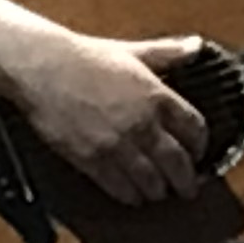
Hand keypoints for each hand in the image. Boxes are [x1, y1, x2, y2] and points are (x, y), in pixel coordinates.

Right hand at [17, 32, 212, 205]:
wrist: (42, 67)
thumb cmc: (85, 57)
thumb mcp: (133, 51)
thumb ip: (168, 52)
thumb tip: (197, 46)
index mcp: (158, 97)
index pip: (195, 129)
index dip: (201, 145)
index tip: (199, 152)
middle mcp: (143, 124)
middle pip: (177, 162)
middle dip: (187, 180)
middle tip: (188, 189)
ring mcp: (117, 144)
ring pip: (150, 180)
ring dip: (159, 191)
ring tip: (161, 194)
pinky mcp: (90, 158)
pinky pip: (118, 186)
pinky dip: (130, 196)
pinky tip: (133, 196)